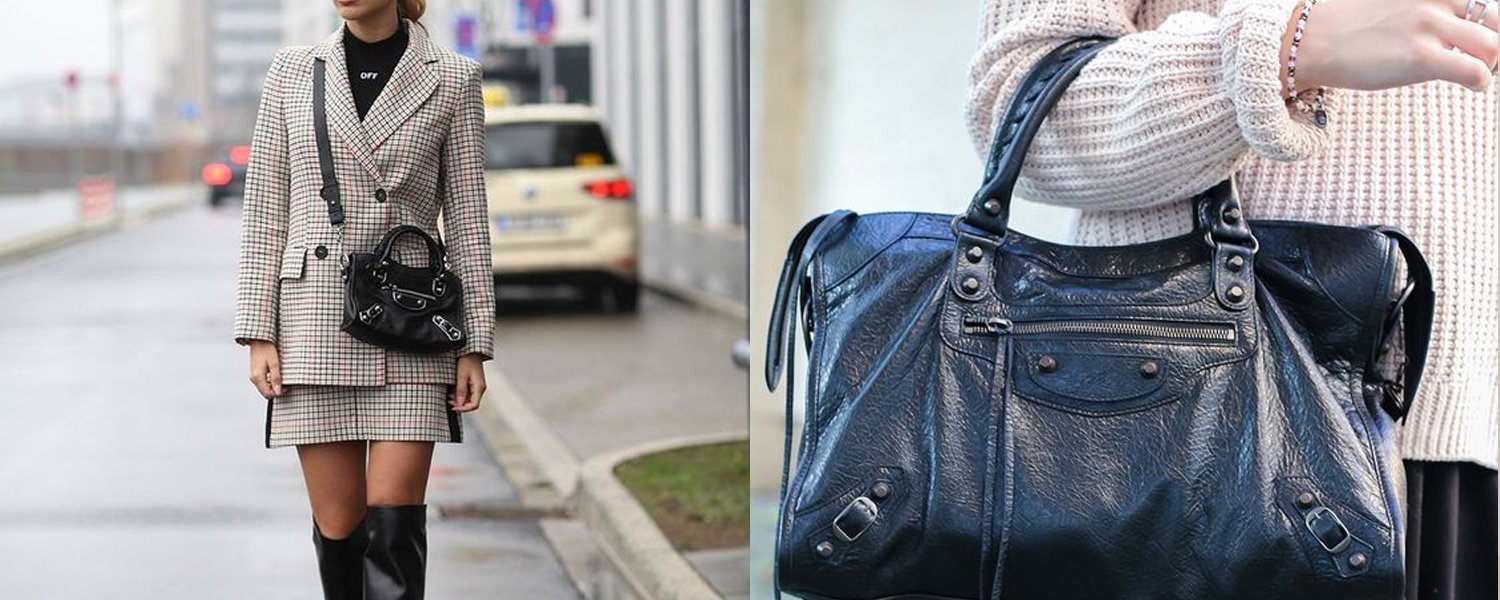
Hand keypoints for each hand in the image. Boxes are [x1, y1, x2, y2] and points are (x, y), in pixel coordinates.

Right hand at [248, 340, 282, 398]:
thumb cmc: (267, 349)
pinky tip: (276, 376)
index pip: (268, 394)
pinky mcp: (255, 372)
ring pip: (264, 388)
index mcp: (257, 377)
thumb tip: (278, 392)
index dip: (279, 393)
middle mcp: (253, 378)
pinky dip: (270, 382)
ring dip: (274, 387)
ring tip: (282, 379)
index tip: (287, 387)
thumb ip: (276, 378)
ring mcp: (253, 375)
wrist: (259, 340)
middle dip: (276, 391)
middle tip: (286, 384)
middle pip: (265, 392)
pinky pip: (263, 382)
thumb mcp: (274, 363)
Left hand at [450, 354, 486, 412]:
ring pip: (469, 399)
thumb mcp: (461, 376)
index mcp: (479, 387)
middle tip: (449, 401)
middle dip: (459, 405)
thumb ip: (461, 391)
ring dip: (459, 400)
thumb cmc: (467, 360)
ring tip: (449, 396)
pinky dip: (460, 395)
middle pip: (471, 404)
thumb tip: (460, 404)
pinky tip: (453, 391)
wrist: (471, 350)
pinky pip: (468, 393)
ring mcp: (477, 386)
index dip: (463, 409)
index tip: (453, 408)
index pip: (474, 405)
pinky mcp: (474, 384)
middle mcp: (480, 388)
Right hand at [1286, 0, 1498, 93]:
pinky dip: (1482, 82)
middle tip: (1482, 59)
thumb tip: (1455, 31)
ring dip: (1491, 65)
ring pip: (1493, 47)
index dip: (1490, 24)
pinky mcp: (1421, 58)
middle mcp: (1437, 1)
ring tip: (1477, 74)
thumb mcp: (1399, 4)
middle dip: (1495, 44)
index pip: (1484, 2)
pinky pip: (1476, 72)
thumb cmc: (1351, 28)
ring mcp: (1429, 28)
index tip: (1477, 40)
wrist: (1313, 41)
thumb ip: (1428, 9)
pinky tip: (1472, 86)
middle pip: (1496, 20)